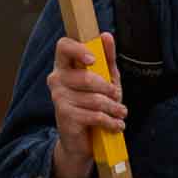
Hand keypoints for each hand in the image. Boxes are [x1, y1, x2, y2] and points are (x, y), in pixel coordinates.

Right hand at [47, 32, 124, 177]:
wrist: (81, 141)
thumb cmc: (93, 105)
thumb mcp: (105, 80)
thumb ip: (107, 58)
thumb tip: (106, 35)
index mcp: (64, 65)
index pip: (63, 46)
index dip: (77, 49)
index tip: (93, 59)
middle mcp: (56, 79)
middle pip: (86, 77)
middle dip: (109, 89)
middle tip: (118, 96)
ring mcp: (58, 98)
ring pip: (94, 99)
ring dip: (114, 108)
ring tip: (121, 113)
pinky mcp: (64, 116)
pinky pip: (94, 115)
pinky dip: (110, 122)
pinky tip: (116, 125)